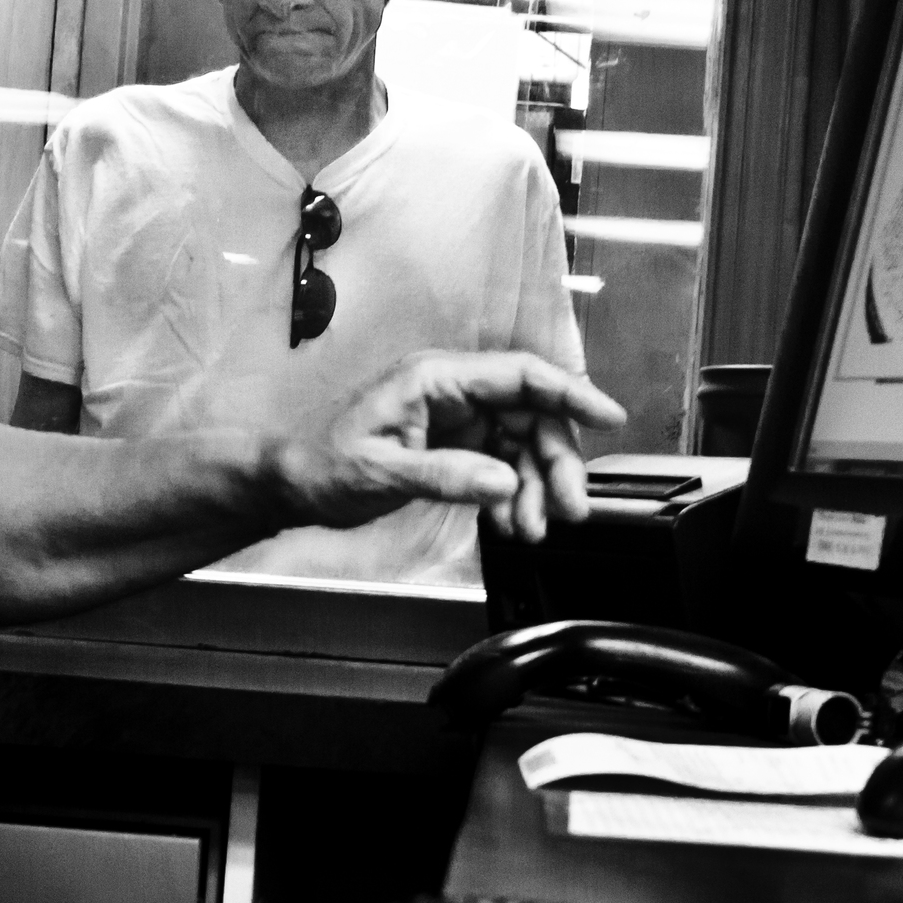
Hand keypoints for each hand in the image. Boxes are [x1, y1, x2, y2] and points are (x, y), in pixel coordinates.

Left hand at [267, 351, 625, 540]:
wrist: (293, 483)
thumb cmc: (323, 463)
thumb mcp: (383, 472)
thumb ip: (447, 474)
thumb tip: (503, 481)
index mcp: (437, 378)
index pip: (521, 375)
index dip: (572, 393)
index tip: (609, 416)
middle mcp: (452, 391)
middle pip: (532, 415)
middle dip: (557, 462)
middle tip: (567, 508)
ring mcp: (455, 418)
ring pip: (522, 445)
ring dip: (536, 488)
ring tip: (531, 528)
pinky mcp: (454, 445)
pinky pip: (502, 465)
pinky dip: (512, 495)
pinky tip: (508, 521)